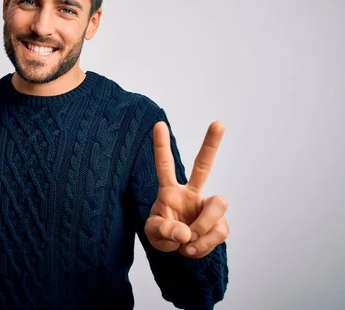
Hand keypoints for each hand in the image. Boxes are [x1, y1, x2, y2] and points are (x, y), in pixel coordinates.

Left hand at [144, 121, 228, 258]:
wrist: (180, 251)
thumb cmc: (164, 234)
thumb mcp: (154, 233)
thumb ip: (164, 231)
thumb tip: (185, 233)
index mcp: (170, 191)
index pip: (165, 166)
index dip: (161, 146)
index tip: (158, 124)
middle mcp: (191, 193)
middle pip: (203, 165)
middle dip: (211, 144)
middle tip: (218, 123)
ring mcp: (207, 206)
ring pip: (218, 204)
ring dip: (202, 227)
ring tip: (187, 241)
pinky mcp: (220, 223)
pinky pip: (219, 231)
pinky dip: (204, 245)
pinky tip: (192, 248)